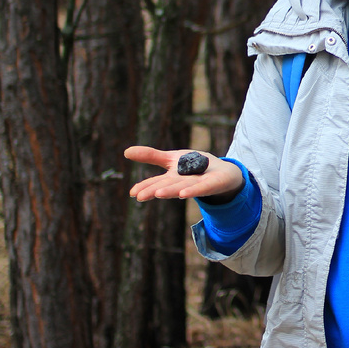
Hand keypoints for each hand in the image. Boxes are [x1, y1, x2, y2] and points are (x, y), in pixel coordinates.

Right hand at [124, 146, 244, 200]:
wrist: (223, 172)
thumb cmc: (194, 167)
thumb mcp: (172, 158)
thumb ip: (151, 156)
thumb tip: (125, 152)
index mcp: (172, 178)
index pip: (156, 183)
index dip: (145, 187)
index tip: (133, 193)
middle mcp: (183, 183)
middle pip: (167, 186)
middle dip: (154, 190)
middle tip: (140, 196)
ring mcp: (197, 184)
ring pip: (182, 187)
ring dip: (170, 191)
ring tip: (158, 194)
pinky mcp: (212, 183)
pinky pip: (202, 187)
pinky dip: (193, 189)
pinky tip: (184, 193)